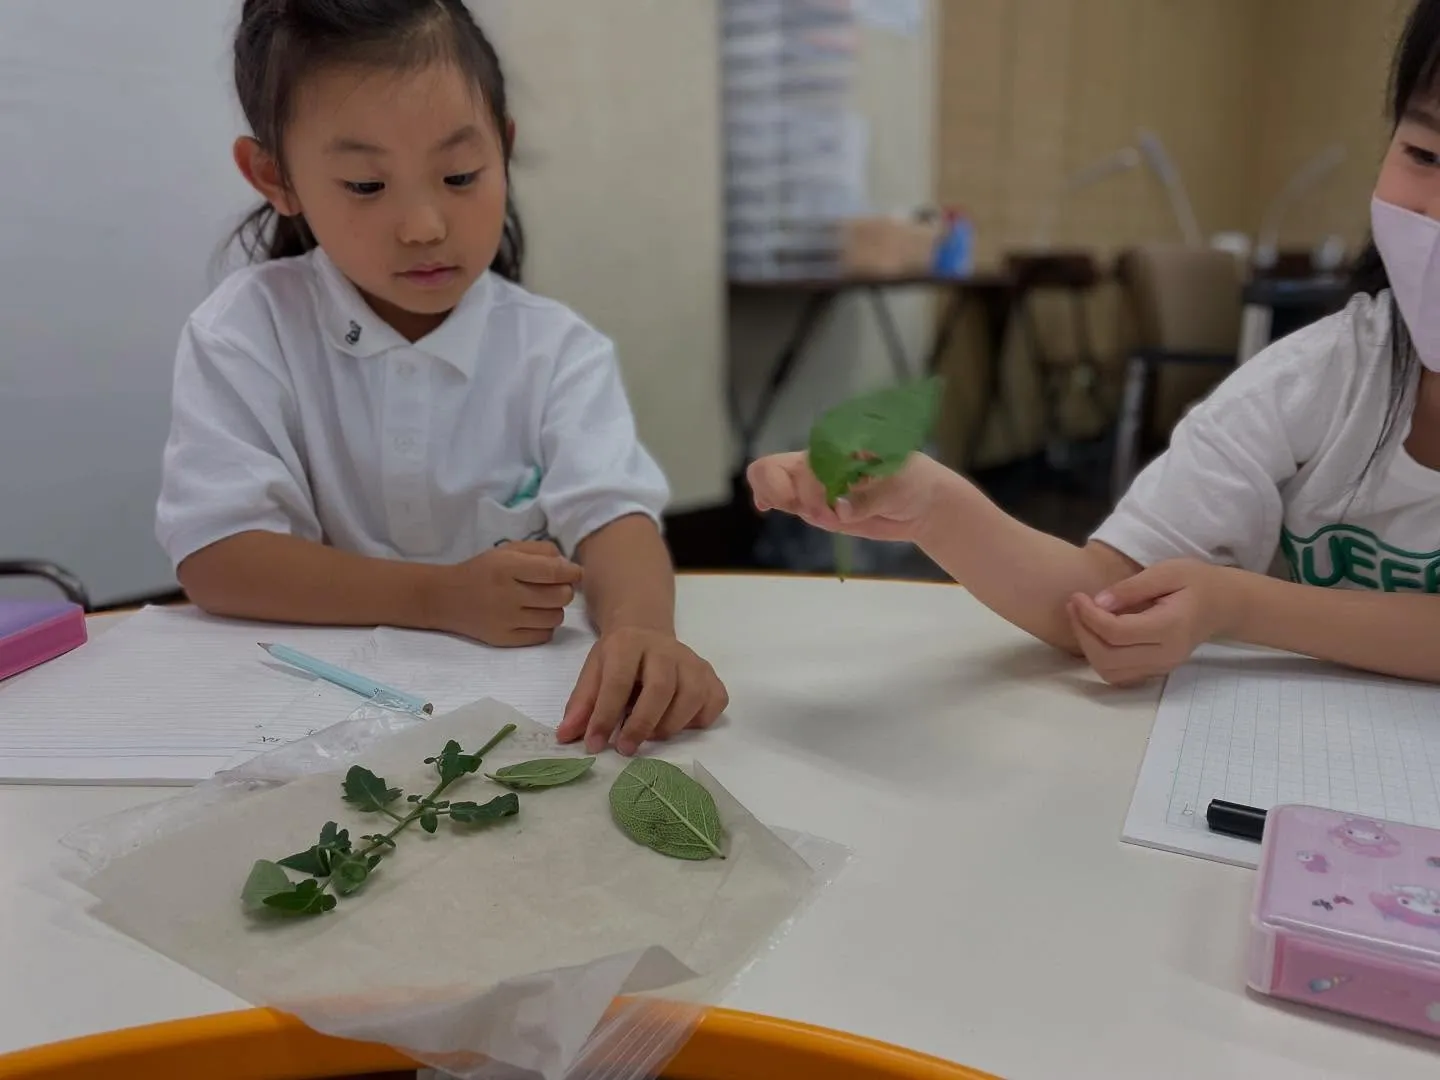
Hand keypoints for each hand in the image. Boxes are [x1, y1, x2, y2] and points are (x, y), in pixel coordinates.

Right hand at [428, 540, 582, 646]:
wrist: (446, 598)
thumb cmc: (483, 570)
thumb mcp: (507, 550)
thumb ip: (541, 551)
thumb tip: (569, 566)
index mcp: (507, 567)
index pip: (554, 572)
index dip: (572, 572)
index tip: (574, 572)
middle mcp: (507, 595)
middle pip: (560, 597)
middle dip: (564, 590)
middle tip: (554, 587)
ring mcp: (506, 620)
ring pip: (556, 618)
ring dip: (554, 608)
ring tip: (541, 602)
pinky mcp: (505, 639)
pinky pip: (544, 635)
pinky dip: (544, 626)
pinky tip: (533, 616)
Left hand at [556, 628, 727, 754]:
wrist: (646, 633)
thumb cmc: (618, 659)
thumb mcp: (594, 672)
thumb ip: (581, 704)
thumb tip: (566, 736)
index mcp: (628, 643)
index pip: (618, 682)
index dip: (605, 716)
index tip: (595, 745)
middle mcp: (665, 648)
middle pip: (660, 689)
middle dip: (641, 725)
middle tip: (626, 749)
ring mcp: (692, 661)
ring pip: (691, 697)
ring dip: (669, 726)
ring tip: (651, 736)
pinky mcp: (711, 675)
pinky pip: (714, 702)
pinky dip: (699, 721)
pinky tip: (679, 723)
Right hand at [746, 451, 945, 542]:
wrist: (922, 505)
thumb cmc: (913, 482)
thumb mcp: (898, 486)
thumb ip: (869, 498)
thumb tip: (842, 509)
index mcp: (840, 447)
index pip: (805, 459)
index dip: (808, 485)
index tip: (832, 505)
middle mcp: (821, 461)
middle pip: (775, 468)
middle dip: (786, 494)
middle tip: (822, 513)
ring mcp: (814, 483)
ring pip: (774, 483)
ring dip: (788, 504)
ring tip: (828, 516)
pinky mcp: (816, 503)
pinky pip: (782, 497)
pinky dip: (768, 499)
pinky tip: (765, 507)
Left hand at [1066, 560, 1245, 686]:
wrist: (1223, 604)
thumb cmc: (1196, 582)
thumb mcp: (1167, 571)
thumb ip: (1131, 588)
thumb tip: (1098, 602)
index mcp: (1170, 627)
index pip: (1116, 633)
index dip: (1088, 617)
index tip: (1077, 596)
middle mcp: (1166, 654)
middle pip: (1108, 657)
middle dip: (1082, 632)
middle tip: (1073, 605)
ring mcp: (1162, 667)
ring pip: (1110, 671)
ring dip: (1087, 647)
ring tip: (1080, 618)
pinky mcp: (1156, 671)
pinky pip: (1119, 674)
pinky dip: (1100, 658)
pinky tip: (1095, 634)